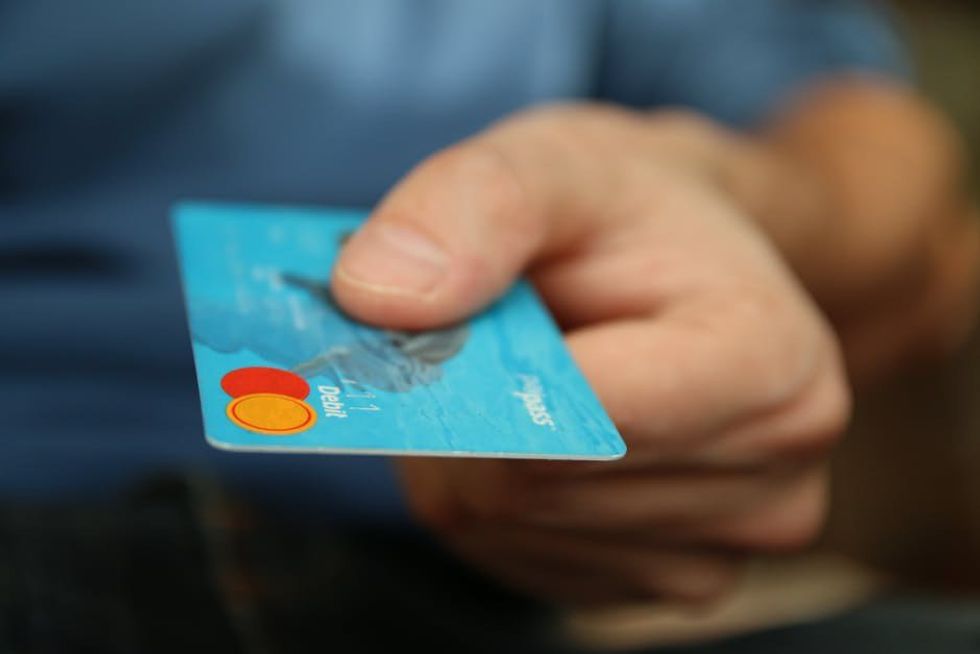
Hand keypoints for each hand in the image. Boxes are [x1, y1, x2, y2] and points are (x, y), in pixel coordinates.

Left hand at [331, 105, 849, 606]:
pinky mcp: (671, 580)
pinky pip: (519, 558)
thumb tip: (376, 295)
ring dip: (468, 454)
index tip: (438, 318)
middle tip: (473, 337)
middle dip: (462, 410)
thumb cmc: (627, 212)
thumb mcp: (557, 161)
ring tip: (516, 378)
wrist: (688, 263)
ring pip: (508, 528)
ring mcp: (725, 548)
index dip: (479, 371)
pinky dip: (491, 497)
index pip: (583, 413)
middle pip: (531, 486)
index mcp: (771, 360)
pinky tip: (532, 434)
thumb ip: (476, 205)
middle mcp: (773, 474)